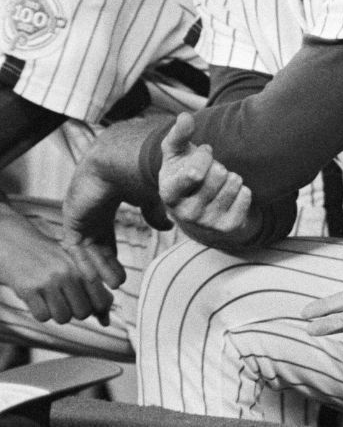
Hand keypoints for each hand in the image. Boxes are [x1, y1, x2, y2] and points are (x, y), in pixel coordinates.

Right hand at [0, 205, 112, 324]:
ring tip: (53, 300)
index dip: (97, 309)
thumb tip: (106, 322)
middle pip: (83, 313)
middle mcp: (68, 274)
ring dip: (58, 314)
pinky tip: (39, 300)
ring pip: (63, 317)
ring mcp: (48, 282)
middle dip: (75, 312)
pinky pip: (42, 316)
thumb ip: (95, 289)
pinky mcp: (28, 289)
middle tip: (67, 301)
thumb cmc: (52, 258)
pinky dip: (42, 313)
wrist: (18, 244)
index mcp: (83, 267)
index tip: (88, 303)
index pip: (101, 301)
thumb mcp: (76, 264)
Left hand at [61, 149, 170, 290]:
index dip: (111, 252)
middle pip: (95, 244)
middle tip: (118, 282)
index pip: (105, 232)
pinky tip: (97, 277)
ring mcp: (80, 214)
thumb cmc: (139, 171)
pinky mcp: (72, 219)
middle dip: (106, 264)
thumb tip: (168, 227)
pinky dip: (85, 262)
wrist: (121, 160)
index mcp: (107, 200)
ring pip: (87, 249)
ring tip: (114, 284)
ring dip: (99, 268)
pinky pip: (75, 248)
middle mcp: (91, 209)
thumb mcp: (150, 197)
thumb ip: (154, 214)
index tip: (120, 269)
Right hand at [159, 113, 253, 240]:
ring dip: (231, 176)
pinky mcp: (229, 227)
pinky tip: (230, 193)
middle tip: (212, 171)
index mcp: (169, 193)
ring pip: (234, 183)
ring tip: (220, 182)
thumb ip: (178, 134)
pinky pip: (246, 195)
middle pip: (219, 174)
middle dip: (218, 165)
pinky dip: (243, 189)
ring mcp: (208, 223)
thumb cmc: (185, 171)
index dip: (204, 155)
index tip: (204, 152)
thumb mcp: (176, 153)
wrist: (200, 205)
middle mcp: (186, 213)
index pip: (195, 172)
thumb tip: (185, 117)